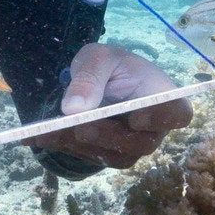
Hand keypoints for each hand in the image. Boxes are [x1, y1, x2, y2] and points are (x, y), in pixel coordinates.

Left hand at [44, 44, 191, 169]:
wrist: (98, 81)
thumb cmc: (110, 66)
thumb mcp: (98, 58)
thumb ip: (89, 77)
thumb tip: (73, 108)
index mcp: (164, 98)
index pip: (178, 114)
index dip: (162, 119)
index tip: (137, 115)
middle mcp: (154, 129)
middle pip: (140, 142)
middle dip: (108, 135)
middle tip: (80, 125)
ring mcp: (132, 147)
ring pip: (112, 155)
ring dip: (80, 144)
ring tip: (49, 130)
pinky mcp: (108, 156)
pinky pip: (88, 157)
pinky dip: (62, 146)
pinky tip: (35, 136)